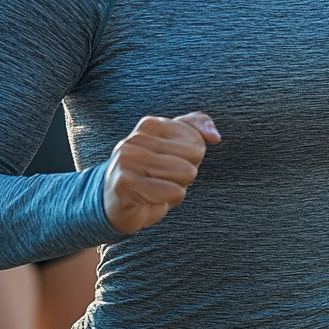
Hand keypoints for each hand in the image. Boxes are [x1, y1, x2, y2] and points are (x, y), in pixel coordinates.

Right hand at [103, 112, 220, 233]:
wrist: (113, 203)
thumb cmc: (148, 174)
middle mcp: (136, 138)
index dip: (190, 159)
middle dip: (184, 175)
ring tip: (156, 187)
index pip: (196, 141)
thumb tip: (215, 136)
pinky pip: (171, 192)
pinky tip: (150, 199)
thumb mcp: (172, 146)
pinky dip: (169, 201)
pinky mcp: (125, 183)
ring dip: (177, 188)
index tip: (169, 164)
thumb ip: (196, 129)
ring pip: (183, 174)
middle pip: (191, 159)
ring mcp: (127, 160)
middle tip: (162, 179)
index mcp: (149, 124)